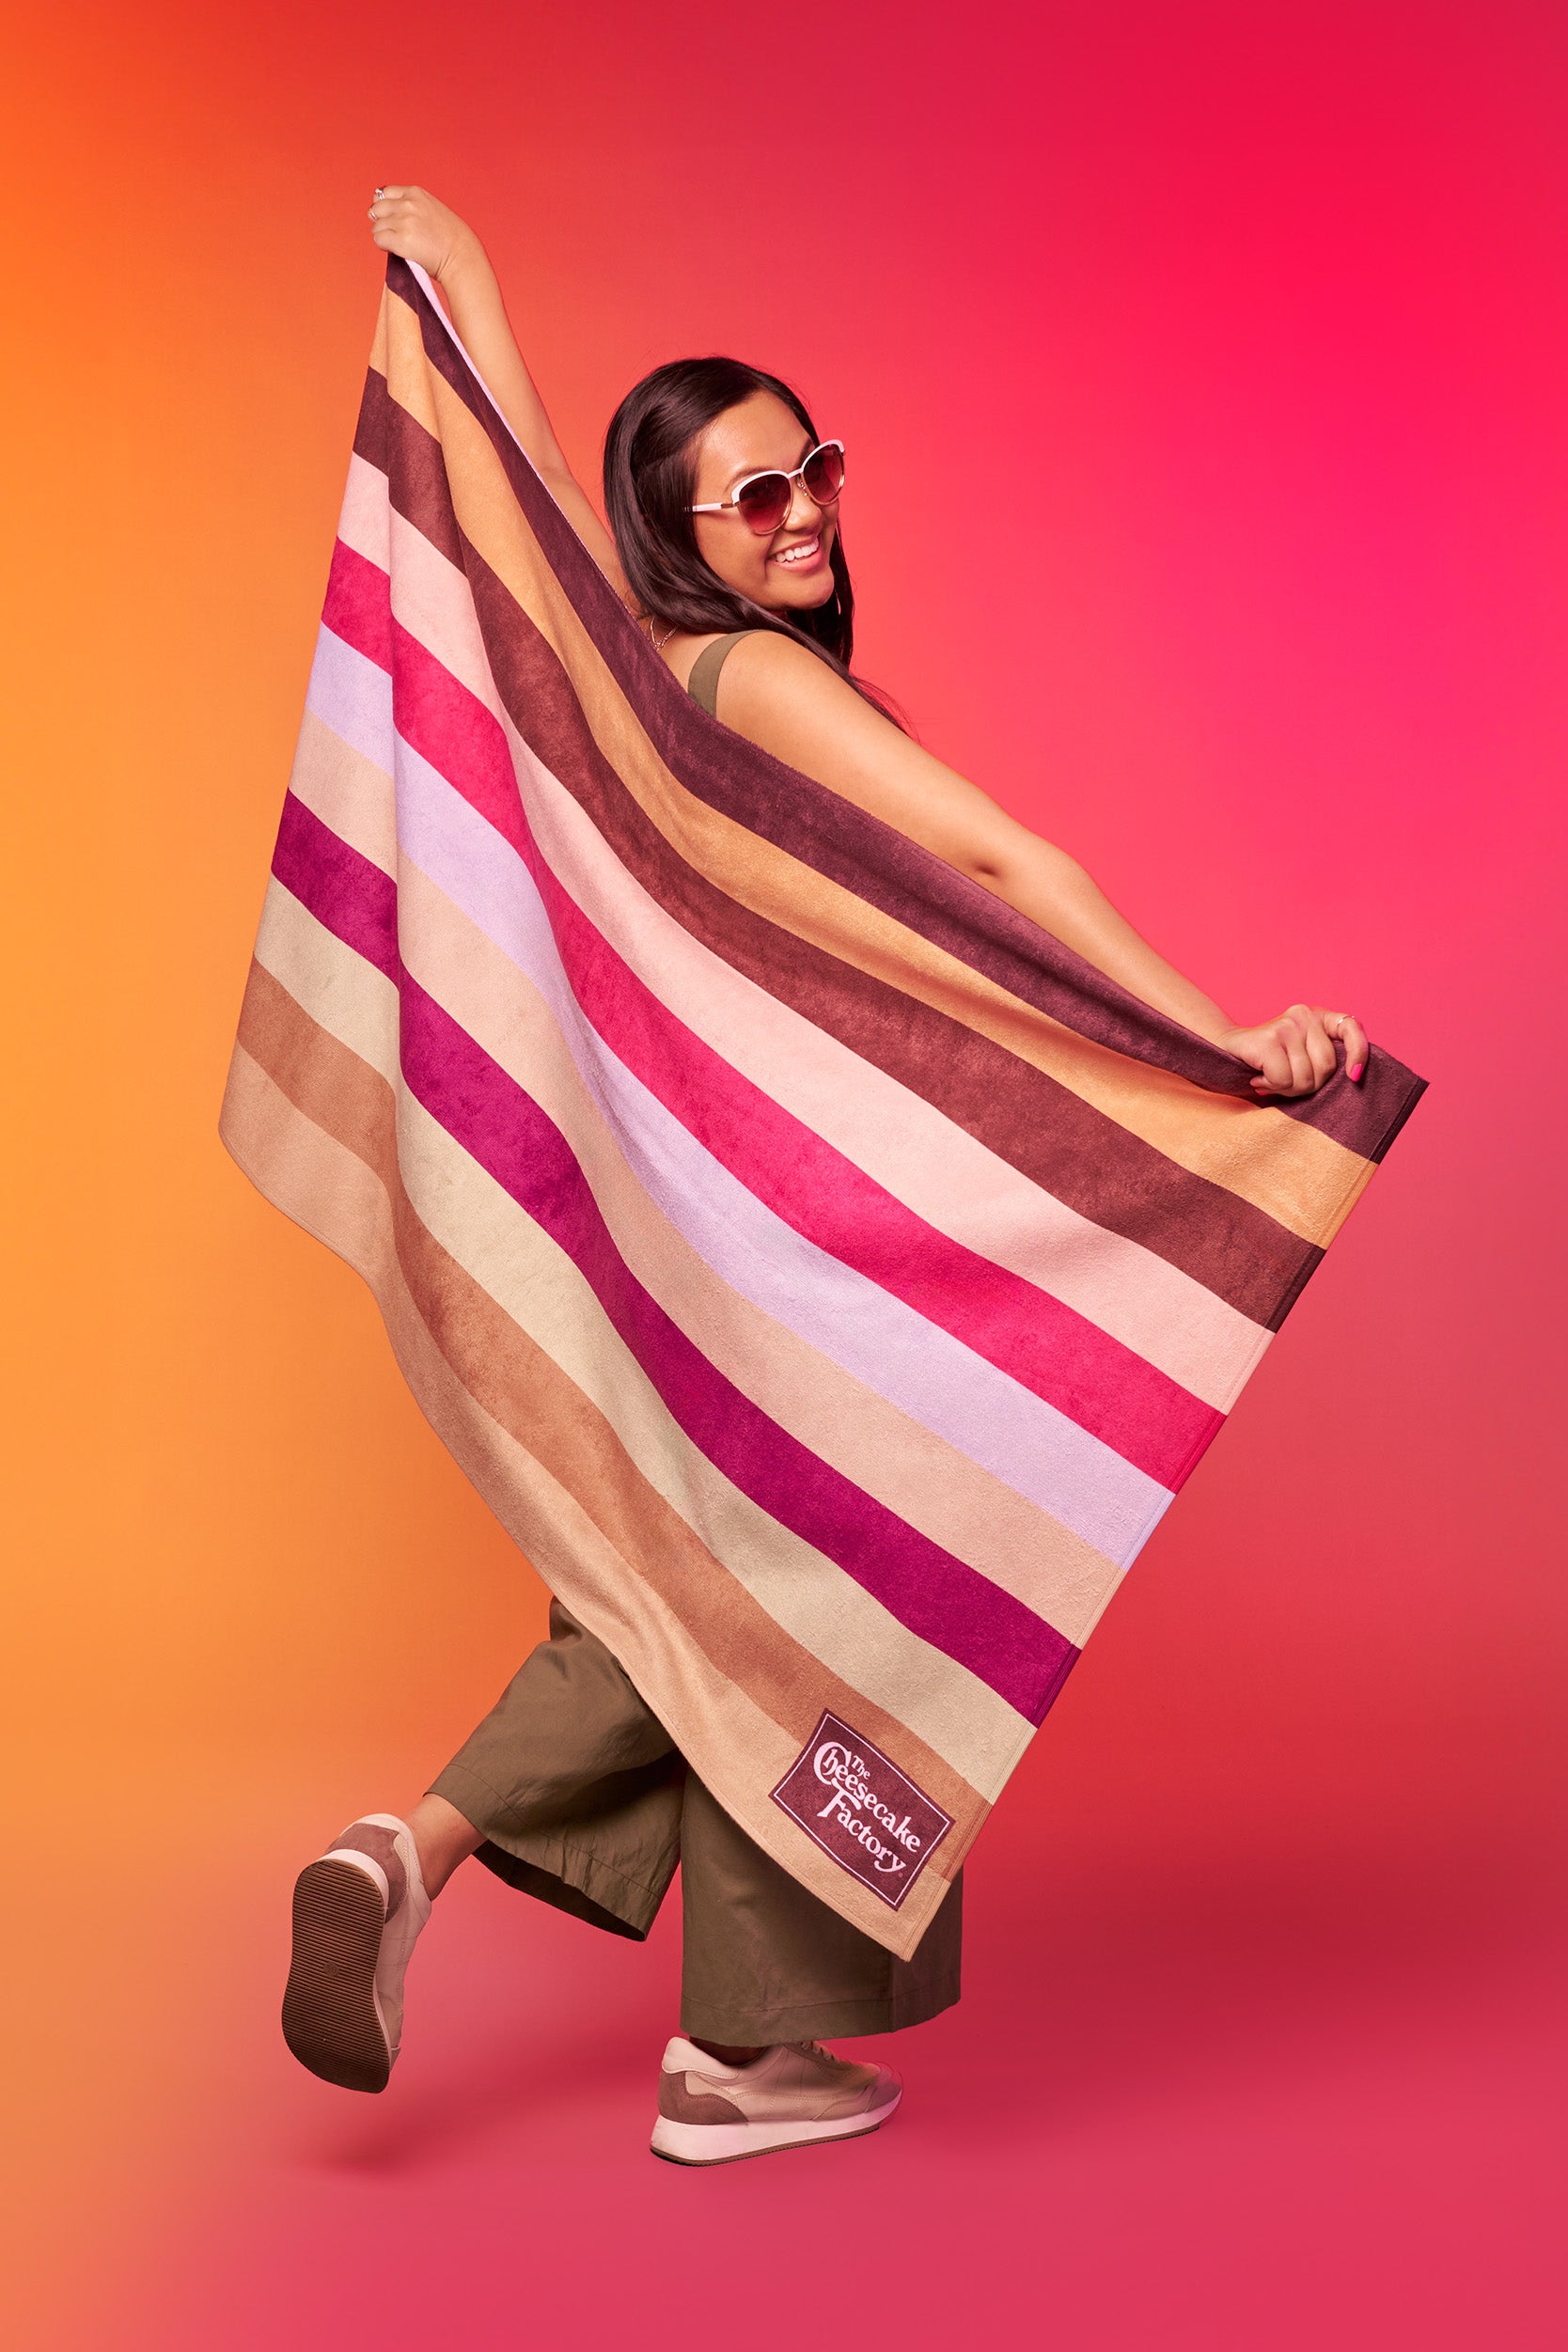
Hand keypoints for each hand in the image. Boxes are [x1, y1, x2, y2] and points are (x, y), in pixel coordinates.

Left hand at [365, 184, 476, 284]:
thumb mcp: (432, 208)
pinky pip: (378, 240)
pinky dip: (384, 246)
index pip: (385, 193)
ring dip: (383, 236)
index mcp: (416, 193)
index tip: (392, 218)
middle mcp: (408, 204)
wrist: (461, 256)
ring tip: (399, 244)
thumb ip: (412, 205)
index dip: (385, 207)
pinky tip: (397, 250)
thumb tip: (388, 212)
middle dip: (382, 222)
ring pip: (376, 226)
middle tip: (394, 234)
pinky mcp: (400, 240)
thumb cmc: (451, 238)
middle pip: (377, 209)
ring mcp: (404, 221)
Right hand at [1219, 1004, 1368, 1097]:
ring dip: (1286, 1089)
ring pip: (1304, 1078)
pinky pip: (1283, 1079)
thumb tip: (1354, 1076)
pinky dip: (1270, 1086)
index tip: (1354, 1077)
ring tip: (1271, 1079)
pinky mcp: (1269, 1039)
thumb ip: (1323, 1058)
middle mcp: (1304, 1015)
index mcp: (1318, 1017)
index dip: (1358, 1054)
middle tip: (1286, 1081)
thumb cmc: (1270, 1059)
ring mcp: (1287, 1025)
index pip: (1351, 1028)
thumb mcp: (1302, 1054)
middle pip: (1326, 1067)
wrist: (1226, 1048)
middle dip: (1307, 1086)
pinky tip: (1260, 1077)